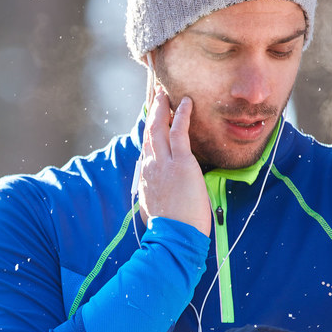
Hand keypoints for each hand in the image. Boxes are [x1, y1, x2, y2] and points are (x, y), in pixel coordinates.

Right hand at [138, 85, 210, 235]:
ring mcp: (164, 163)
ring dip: (163, 107)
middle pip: (149, 132)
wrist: (173, 238)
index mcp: (145, 176)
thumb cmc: (168, 229)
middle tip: (157, 94)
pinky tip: (186, 102)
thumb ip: (154, 197)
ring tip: (167, 93)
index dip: (150, 130)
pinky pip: (179, 132)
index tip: (153, 118)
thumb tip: (154, 198)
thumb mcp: (153, 209)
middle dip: (153, 111)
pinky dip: (181, 115)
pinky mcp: (181, 163)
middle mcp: (150, 165)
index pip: (147, 147)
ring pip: (160, 127)